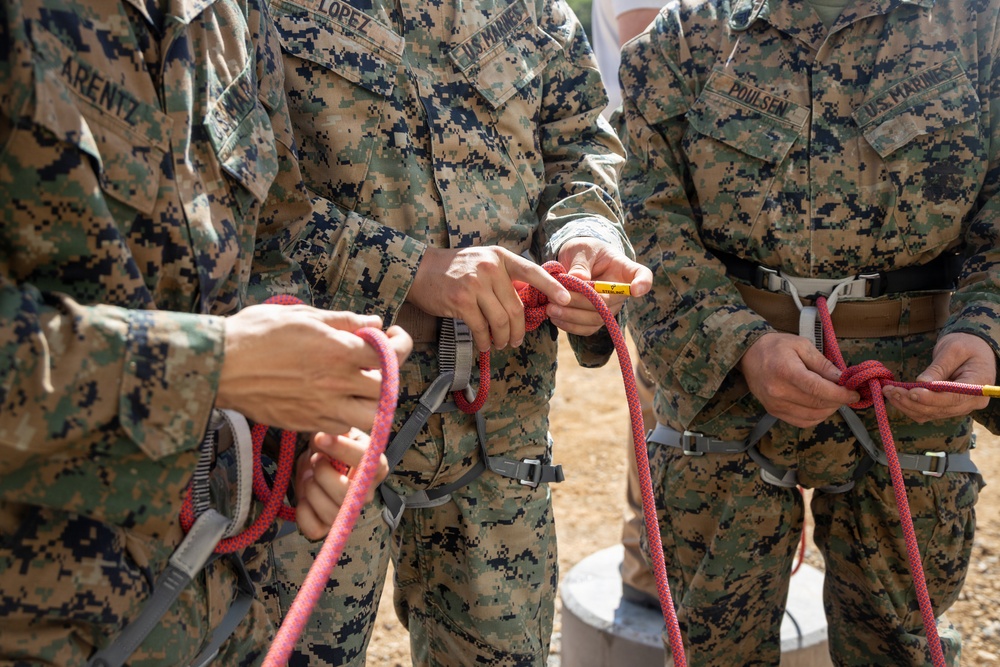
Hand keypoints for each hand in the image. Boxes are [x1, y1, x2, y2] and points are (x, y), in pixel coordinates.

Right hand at [217, 304, 412, 434]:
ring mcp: (323, 408)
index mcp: (338, 351)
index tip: (394, 336)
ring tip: (363, 385)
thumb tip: (374, 321)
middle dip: (390, 372)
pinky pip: (344, 427)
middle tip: (379, 360)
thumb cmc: (254, 333)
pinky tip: (338, 399)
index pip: (391, 354)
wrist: (218, 367)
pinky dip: (350, 416)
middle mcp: (336, 383)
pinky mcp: (307, 423)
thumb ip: (343, 321)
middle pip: (387, 388)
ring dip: (374, 401)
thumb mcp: (301, 315)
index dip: (401, 343)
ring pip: (372, 416)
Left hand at [294, 428, 388, 540]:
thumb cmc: (331, 447)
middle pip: (346, 493)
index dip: (342, 449)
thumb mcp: (337, 432)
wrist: (319, 464)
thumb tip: (326, 432)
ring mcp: (348, 514)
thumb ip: (337, 429)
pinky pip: (313, 528)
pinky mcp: (328, 527)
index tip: (320, 438)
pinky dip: (303, 511)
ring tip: (309, 476)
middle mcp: (367, 494)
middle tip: (316, 460)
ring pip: (330, 512)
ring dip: (311, 490)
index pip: (368, 461)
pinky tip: (304, 497)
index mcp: (376, 467)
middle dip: (323, 473)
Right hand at [407, 246, 571, 351]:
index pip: (532, 271)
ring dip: (502, 338)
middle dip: (518, 329)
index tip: (566, 299)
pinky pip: (481, 327)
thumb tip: (524, 301)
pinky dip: (485, 340)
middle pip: (515, 307)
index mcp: (500, 257)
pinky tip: (484, 344)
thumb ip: (503, 276)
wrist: (419, 269)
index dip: (551, 286)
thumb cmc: (454, 269)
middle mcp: (490, 268)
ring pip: (500, 320)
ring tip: (499, 344)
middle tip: (515, 341)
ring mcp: (475, 284)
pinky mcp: (461, 300)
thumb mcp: (483, 261)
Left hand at [547, 238, 652, 335]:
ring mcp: (609, 308)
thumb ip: (580, 263)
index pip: (642, 276)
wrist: (576, 262)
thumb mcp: (581, 249)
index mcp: (624, 269)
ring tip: (550, 309)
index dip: (643, 284)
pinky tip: (555, 317)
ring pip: (596, 319)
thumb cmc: (584, 251)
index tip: (637, 289)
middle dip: (582, 303)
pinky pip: (586, 329)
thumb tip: (578, 279)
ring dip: (572, 317)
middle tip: (557, 299)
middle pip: (609, 303)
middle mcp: (621, 292)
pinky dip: (569, 326)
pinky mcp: (595, 319)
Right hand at [739, 332, 860, 427]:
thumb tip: (842, 379)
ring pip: (812, 416)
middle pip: (817, 404)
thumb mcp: (802, 345)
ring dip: (828, 409)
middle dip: (838, 401)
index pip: (819, 389)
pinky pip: (802, 422)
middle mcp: (778, 392)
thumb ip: (823, 363)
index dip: (840, 394)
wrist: (748, 354)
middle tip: (846, 393)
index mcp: (786, 371)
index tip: (854, 394)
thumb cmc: (776, 346)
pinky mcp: (773, 411)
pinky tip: (820, 405)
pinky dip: (816, 416)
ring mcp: (775, 404)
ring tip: (833, 398)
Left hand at [883, 332, 994, 422]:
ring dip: (907, 405)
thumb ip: (938, 367)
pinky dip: (910, 406)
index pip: (954, 398)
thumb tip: (921, 383)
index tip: (911, 392)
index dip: (931, 398)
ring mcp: (960, 407)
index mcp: (978, 386)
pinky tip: (896, 397)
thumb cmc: (965, 345)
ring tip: (888, 391)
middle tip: (889, 389)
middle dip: (912, 401)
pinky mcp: (948, 408)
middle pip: (940, 409)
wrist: (973, 350)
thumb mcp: (952, 350)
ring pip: (930, 414)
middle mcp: (972, 402)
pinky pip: (927, 413)